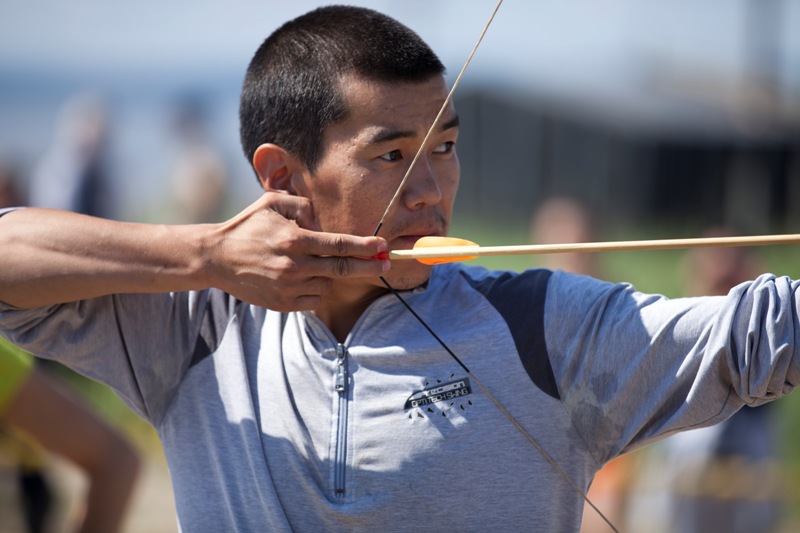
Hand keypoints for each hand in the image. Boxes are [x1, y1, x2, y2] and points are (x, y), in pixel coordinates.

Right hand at [208, 192, 388, 310]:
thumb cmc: (248, 226)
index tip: (383, 246)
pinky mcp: (282, 304)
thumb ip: (303, 207)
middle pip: (342, 270)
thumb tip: (324, 223)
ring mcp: (288, 288)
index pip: (340, 245)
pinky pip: (313, 298)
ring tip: (314, 263)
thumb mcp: (273, 203)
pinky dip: (316, 288)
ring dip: (331, 275)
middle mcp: (294, 266)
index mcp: (295, 240)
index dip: (365, 247)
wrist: (216, 258)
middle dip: (368, 267)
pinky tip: (303, 276)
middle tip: (386, 264)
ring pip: (328, 284)